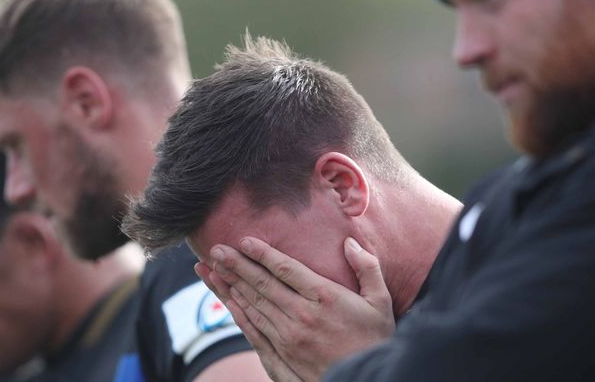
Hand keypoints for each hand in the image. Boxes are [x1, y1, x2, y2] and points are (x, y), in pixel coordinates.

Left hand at [196, 236, 394, 381]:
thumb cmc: (376, 340)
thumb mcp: (381, 301)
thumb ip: (367, 268)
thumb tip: (348, 243)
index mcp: (326, 297)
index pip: (286, 269)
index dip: (263, 253)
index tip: (244, 240)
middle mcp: (303, 315)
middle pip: (262, 285)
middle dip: (236, 265)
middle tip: (216, 249)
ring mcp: (290, 337)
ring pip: (254, 305)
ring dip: (230, 285)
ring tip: (213, 269)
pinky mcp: (283, 355)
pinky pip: (255, 329)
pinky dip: (238, 312)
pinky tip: (228, 299)